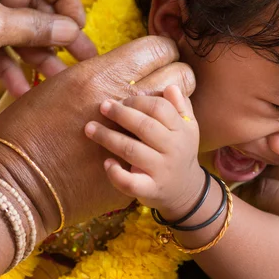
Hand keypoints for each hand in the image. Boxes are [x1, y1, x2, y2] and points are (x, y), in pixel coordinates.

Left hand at [0, 0, 96, 95]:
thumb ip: (38, 27)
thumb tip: (73, 30)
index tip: (80, 24)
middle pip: (33, 2)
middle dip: (57, 33)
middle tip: (83, 56)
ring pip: (17, 27)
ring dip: (37, 54)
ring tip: (59, 78)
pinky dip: (9, 64)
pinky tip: (22, 88)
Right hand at [0, 37, 195, 238]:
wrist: (17, 185)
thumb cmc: (26, 129)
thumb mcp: (56, 87)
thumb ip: (94, 75)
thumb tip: (117, 70)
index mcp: (102, 76)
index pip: (158, 48)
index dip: (163, 51)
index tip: (159, 58)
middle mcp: (124, 103)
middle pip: (179, 76)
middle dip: (176, 77)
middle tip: (163, 85)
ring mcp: (135, 138)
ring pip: (178, 113)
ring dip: (172, 110)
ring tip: (159, 114)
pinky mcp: (138, 169)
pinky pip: (162, 147)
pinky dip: (158, 143)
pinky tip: (147, 143)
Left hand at [85, 85, 204, 213]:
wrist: (186, 191)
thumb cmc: (180, 152)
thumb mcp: (188, 128)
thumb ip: (179, 106)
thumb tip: (170, 87)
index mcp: (182, 130)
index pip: (160, 108)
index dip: (138, 101)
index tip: (122, 99)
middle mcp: (174, 149)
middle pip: (145, 126)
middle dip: (121, 114)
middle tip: (102, 106)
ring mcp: (162, 171)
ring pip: (132, 151)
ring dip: (108, 137)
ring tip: (89, 128)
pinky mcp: (150, 190)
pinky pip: (130, 182)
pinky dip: (115, 172)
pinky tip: (106, 162)